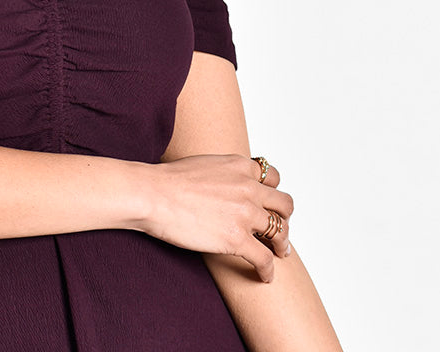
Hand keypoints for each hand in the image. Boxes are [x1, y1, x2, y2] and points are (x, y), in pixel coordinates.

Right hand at [141, 154, 293, 281]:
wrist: (154, 194)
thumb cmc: (169, 180)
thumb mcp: (205, 163)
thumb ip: (224, 173)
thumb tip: (225, 185)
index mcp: (240, 165)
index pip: (272, 177)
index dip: (273, 192)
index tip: (269, 204)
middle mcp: (248, 187)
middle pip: (284, 204)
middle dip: (285, 218)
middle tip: (280, 229)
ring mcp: (245, 213)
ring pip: (280, 232)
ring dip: (282, 245)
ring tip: (279, 253)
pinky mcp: (236, 239)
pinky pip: (264, 259)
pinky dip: (268, 270)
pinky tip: (265, 276)